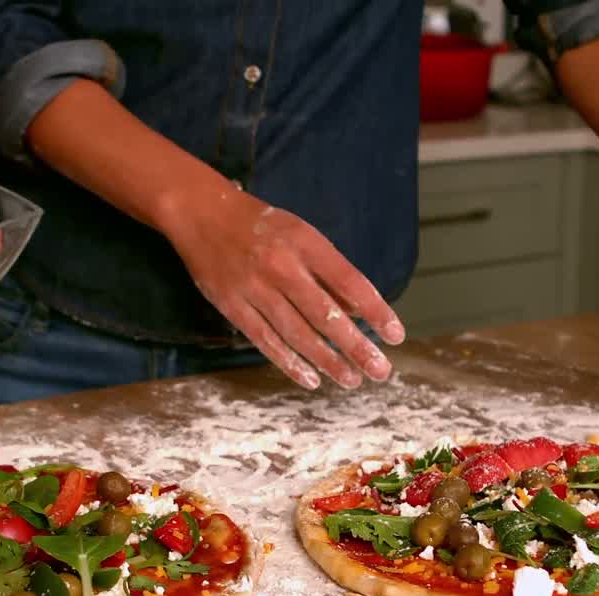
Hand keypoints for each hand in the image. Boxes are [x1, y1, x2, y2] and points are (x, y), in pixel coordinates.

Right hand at [167, 192, 405, 389]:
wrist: (202, 213)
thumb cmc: (261, 225)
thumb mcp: (301, 235)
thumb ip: (328, 272)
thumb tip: (358, 312)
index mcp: (305, 243)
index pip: (350, 282)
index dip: (376, 311)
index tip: (396, 336)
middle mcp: (281, 266)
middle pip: (326, 314)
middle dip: (357, 346)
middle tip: (381, 371)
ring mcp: (254, 288)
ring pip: (297, 334)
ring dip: (328, 361)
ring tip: (352, 379)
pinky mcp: (232, 306)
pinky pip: (266, 340)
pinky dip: (290, 363)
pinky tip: (311, 379)